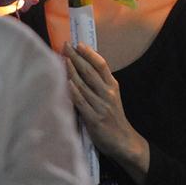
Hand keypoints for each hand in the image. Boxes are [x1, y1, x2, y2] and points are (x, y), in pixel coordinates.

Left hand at [62, 42, 144, 162]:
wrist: (123, 141)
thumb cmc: (113, 117)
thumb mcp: (111, 97)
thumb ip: (99, 84)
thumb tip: (81, 67)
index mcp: (113, 86)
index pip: (101, 65)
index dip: (90, 53)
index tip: (79, 43)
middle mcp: (108, 94)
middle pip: (90, 71)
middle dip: (76, 57)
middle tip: (65, 46)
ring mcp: (101, 106)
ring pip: (83, 84)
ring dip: (71, 70)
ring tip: (62, 59)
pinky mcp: (94, 119)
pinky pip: (81, 102)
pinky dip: (73, 91)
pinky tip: (66, 82)